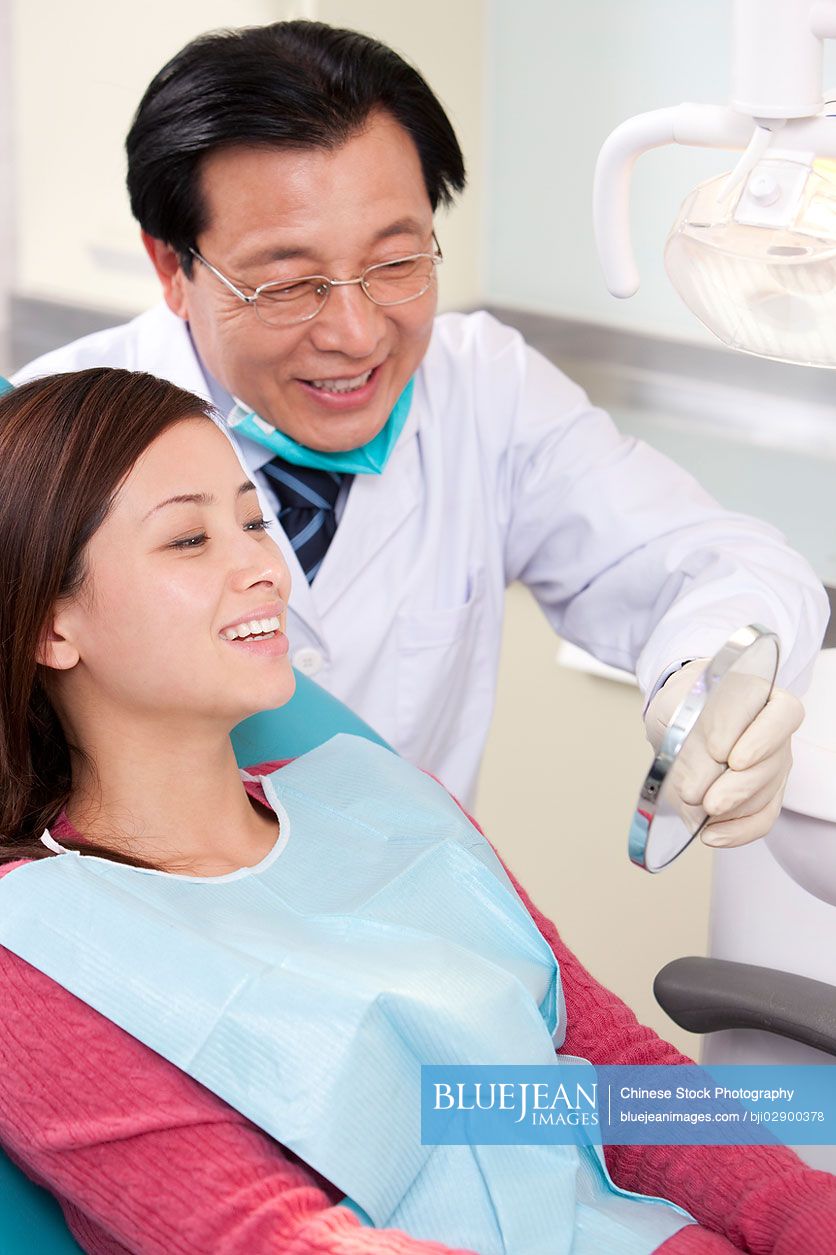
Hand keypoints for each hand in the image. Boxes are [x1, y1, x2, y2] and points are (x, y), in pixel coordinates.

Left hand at [644, 659, 803, 847]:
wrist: (681, 714)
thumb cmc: (682, 705)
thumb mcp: (673, 711)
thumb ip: (686, 740)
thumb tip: (696, 788)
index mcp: (760, 693)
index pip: (776, 713)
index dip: (752, 735)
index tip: (717, 751)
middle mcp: (774, 728)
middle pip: (775, 759)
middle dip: (740, 784)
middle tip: (708, 799)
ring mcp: (774, 761)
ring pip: (768, 789)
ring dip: (736, 807)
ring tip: (703, 811)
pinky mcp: (765, 792)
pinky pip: (762, 817)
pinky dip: (738, 832)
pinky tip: (710, 834)